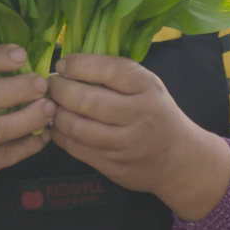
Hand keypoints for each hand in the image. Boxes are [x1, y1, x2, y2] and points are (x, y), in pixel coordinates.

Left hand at [48, 54, 229, 220]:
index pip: (108, 71)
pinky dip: (59, 134)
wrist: (180, 159)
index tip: (62, 66)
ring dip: (55, 114)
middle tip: (50, 85)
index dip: (78, 65)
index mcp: (147, 88)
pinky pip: (75, 148)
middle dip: (59, 90)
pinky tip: (57, 125)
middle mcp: (139, 115)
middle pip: (87, 100)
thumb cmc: (154, 112)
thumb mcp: (146, 85)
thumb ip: (113, 73)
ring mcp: (127, 144)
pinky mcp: (114, 166)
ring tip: (51, 105)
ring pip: (77, 127)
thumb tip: (66, 63)